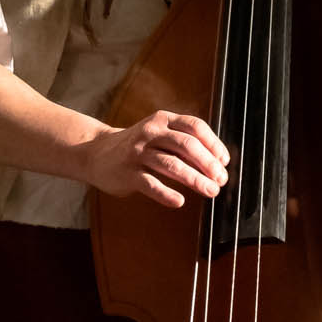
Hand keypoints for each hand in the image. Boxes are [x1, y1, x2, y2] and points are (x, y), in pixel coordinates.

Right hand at [83, 111, 229, 208]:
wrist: (97, 153)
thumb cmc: (138, 147)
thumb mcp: (160, 135)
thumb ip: (184, 145)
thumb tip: (217, 164)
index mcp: (164, 120)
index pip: (195, 127)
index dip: (214, 144)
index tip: (224, 162)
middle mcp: (151, 132)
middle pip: (186, 145)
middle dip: (208, 164)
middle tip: (221, 180)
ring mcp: (138, 152)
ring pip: (171, 165)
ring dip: (195, 179)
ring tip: (210, 191)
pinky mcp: (128, 173)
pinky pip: (149, 184)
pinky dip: (166, 193)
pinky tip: (178, 201)